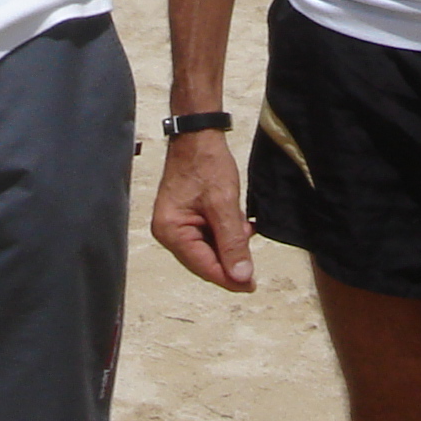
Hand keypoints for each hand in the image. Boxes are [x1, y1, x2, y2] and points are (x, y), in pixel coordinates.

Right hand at [151, 129, 255, 290]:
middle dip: (230, 256)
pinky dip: (226, 233)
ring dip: (230, 243)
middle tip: (252, 248)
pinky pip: (208, 236)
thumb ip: (233, 242)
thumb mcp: (224, 204)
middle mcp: (169, 232)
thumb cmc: (206, 164)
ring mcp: (176, 225)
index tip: (251, 286)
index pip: (203, 266)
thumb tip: (241, 277)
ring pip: (209, 248)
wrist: (199, 134)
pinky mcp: (187, 217)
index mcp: (170, 231)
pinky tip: (240, 224)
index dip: (229, 277)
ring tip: (245, 227)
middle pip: (205, 259)